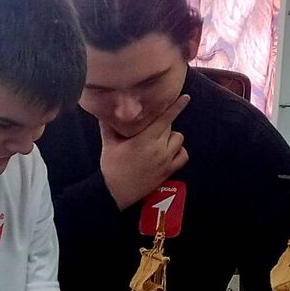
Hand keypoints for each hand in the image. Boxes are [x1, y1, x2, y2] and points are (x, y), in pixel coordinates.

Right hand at [98, 94, 191, 208]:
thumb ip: (108, 126)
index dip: (176, 107)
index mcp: (144, 140)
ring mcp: (165, 161)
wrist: (116, 193)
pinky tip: (169, 151)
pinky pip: (183, 155)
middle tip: (150, 129)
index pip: (164, 119)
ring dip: (171, 137)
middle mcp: (158, 149)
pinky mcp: (168, 171)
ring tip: (159, 140)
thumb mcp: (108, 145)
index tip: (185, 97)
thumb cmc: (111, 168)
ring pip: (179, 139)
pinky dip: (179, 151)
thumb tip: (103, 111)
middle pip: (170, 127)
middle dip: (162, 124)